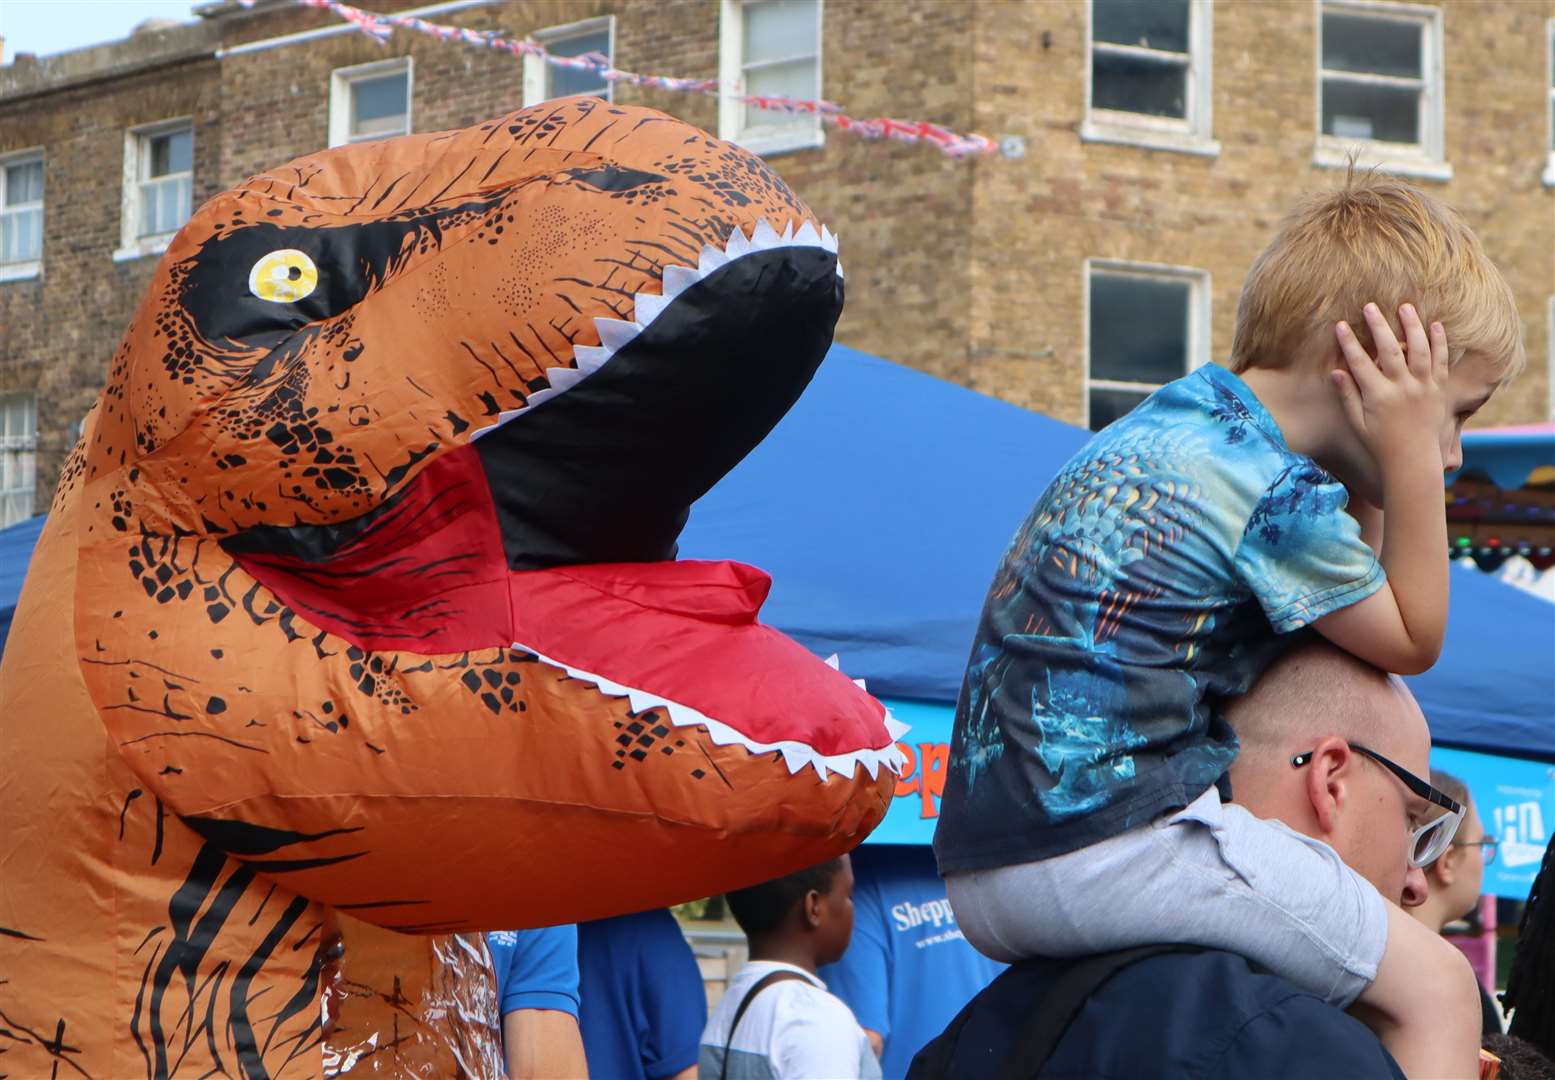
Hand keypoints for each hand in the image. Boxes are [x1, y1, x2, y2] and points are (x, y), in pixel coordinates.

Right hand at [1331, 302, 1447, 472]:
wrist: (1413, 460)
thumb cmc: (1379, 444)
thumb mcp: (1357, 423)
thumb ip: (1347, 396)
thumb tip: (1336, 371)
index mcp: (1378, 397)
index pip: (1360, 363)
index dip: (1349, 343)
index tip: (1341, 325)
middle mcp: (1402, 388)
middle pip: (1390, 349)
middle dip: (1379, 326)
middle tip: (1370, 306)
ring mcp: (1423, 387)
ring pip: (1419, 349)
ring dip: (1412, 326)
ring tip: (1405, 307)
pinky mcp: (1438, 389)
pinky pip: (1441, 361)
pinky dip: (1439, 341)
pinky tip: (1434, 325)